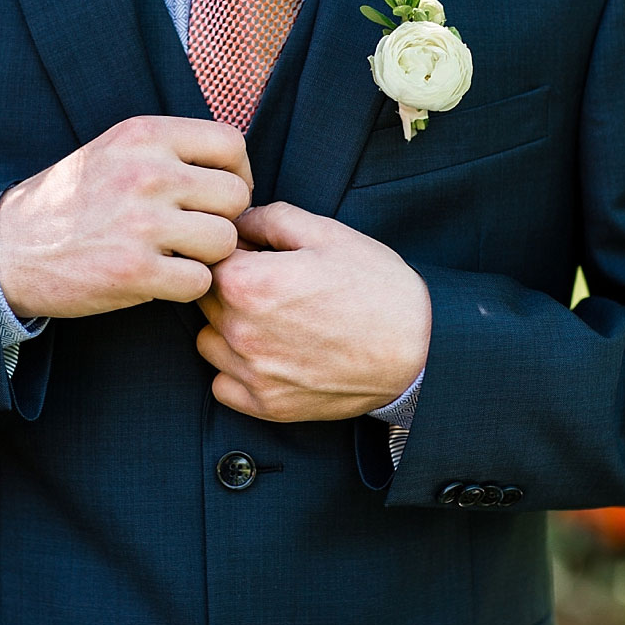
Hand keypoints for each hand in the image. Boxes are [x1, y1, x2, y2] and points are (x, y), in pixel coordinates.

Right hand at [0, 116, 252, 317]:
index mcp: (144, 134)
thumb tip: (237, 168)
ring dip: (208, 256)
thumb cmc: (73, 200)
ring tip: (177, 254)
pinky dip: (187, 287)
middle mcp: (147, 172)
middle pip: (236, 196)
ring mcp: (141, 222)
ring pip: (225, 240)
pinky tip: (161, 278)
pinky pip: (200, 281)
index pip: (231, 143)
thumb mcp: (116, 149)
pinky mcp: (135, 270)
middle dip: (223, 218)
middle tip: (197, 230)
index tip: (217, 195)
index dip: (237, 173)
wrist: (7, 248)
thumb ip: (172, 149)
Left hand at [197, 202, 430, 421]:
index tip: (257, 252)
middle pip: (205, 299)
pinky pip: (222, 385)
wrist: (420, 349)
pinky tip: (269, 354)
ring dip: (227, 328)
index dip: (233, 250)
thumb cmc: (376, 286)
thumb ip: (270, 218)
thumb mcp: (326, 233)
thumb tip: (237, 221)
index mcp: (248, 283)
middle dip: (229, 286)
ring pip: (208, 342)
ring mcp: (251, 373)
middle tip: (272, 284)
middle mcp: (240, 331)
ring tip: (271, 320)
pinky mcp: (266, 406)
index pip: (208, 258)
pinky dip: (236, 370)